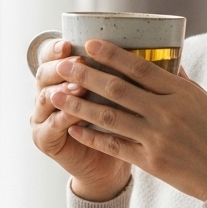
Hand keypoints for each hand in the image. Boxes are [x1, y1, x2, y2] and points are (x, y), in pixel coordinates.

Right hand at [30, 38, 132, 201]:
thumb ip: (131, 76)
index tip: (84, 41)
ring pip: (46, 97)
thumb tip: (164, 53)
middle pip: (45, 72)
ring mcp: (42, 116)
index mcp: (62, 75)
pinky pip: (52, 127)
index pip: (53, 54)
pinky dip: (64, 120)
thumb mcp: (123, 97)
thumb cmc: (120, 125)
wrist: (103, 167)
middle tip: (79, 60)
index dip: (61, 46)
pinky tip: (74, 118)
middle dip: (63, 66)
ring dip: (63, 91)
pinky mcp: (44, 138)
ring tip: (78, 87)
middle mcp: (47, 91)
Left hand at [51, 39, 206, 200]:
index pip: (140, 68)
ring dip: (78, 104)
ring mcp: (156, 138)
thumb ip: (183, 85)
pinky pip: (114, 145)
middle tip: (63, 64)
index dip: (112, 54)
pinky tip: (73, 127)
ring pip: (109, 116)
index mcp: (182, 94)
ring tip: (55, 94)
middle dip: (85, 75)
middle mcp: (166, 113)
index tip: (90, 44)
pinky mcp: (151, 162)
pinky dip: (91, 135)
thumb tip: (167, 64)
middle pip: (117, 89)